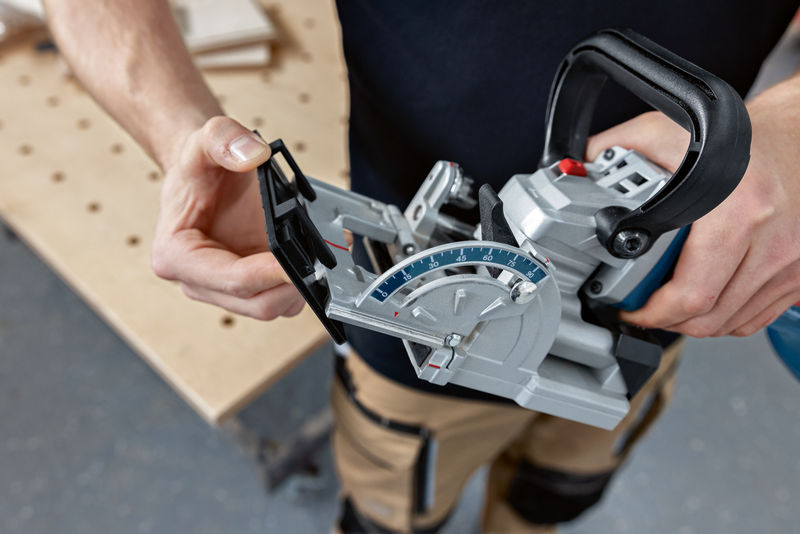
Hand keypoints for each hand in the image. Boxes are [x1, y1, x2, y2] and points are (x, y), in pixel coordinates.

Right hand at [151, 116, 305, 319]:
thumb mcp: (204, 139)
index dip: (267, 274)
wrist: (204, 171)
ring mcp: (225, 288)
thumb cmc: (197, 166)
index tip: (296, 263)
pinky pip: (281, 296)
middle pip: (255, 303)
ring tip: (323, 257)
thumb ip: (224, 140)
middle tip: (321, 262)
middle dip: (291, 286)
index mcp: (177, 256)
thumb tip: (255, 156)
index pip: (230, 280)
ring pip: (272, 307)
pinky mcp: (250, 286)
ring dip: (301, 288)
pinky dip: (303, 282)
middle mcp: (199, 281)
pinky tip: (316, 258)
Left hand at [586, 78, 799, 336]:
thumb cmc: (742, 137)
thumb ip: (617, 149)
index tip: (629, 306)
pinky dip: (724, 319)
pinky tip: (704, 303)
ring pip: (730, 323)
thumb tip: (577, 171)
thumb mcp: (670, 131)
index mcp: (738, 211)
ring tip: (667, 307)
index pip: (691, 292)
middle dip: (665, 321)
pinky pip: (754, 317)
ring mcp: (790, 262)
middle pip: (708, 315)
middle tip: (642, 311)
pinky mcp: (799, 274)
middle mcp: (771, 242)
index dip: (652, 310)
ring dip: (692, 323)